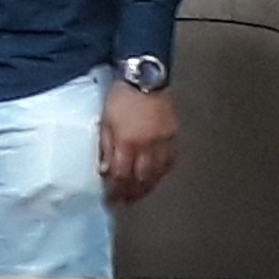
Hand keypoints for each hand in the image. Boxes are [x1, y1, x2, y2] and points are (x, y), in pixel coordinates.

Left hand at [98, 79, 178, 204]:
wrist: (145, 76)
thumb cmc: (121, 96)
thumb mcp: (105, 121)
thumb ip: (106, 147)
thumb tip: (105, 169)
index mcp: (128, 142)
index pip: (122, 176)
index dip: (115, 191)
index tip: (110, 200)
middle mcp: (148, 145)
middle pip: (141, 179)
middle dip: (131, 194)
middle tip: (124, 203)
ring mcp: (163, 141)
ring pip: (157, 173)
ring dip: (147, 187)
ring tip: (138, 195)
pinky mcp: (173, 134)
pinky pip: (170, 160)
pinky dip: (162, 172)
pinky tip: (156, 176)